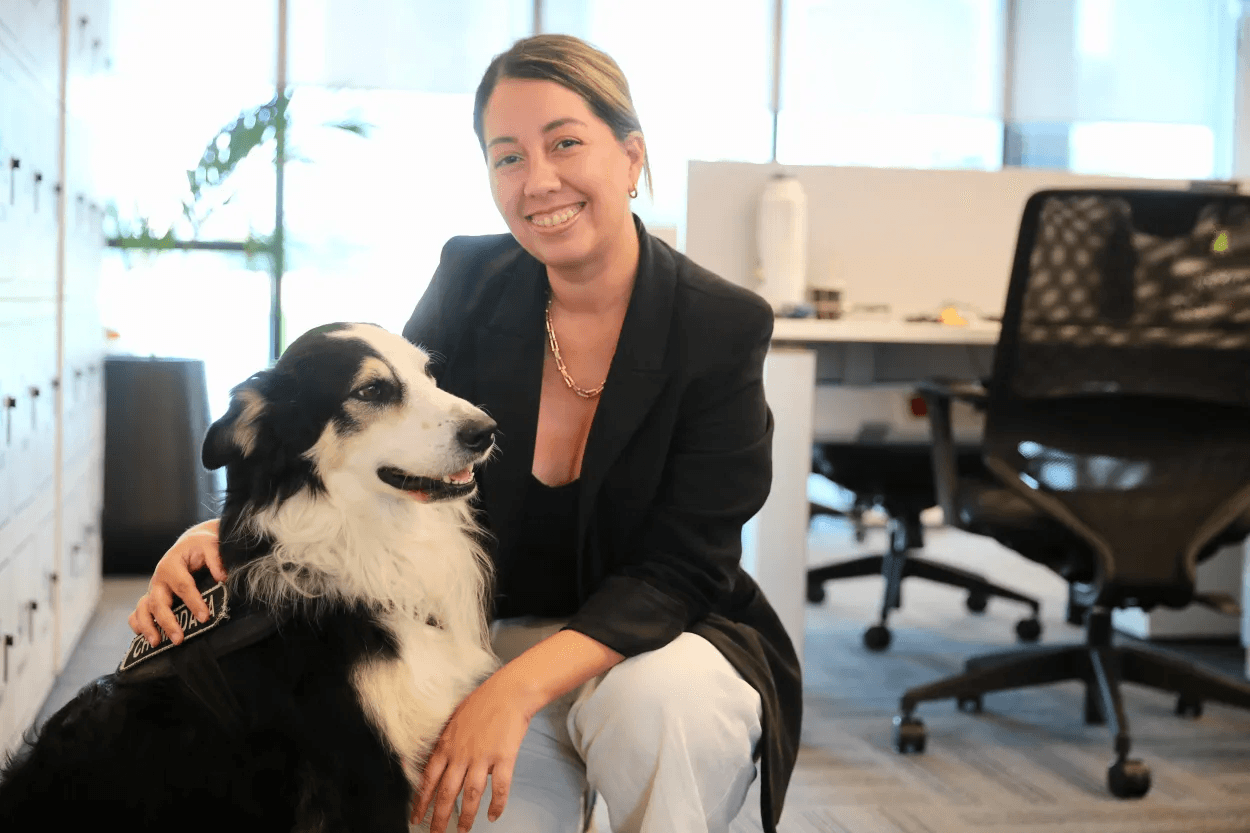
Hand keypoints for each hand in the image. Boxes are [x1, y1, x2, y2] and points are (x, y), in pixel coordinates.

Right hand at [127, 518, 226, 646]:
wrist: (189, 544)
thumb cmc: (200, 546)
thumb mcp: (210, 544)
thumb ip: (216, 559)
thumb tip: (222, 577)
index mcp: (171, 565)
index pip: (183, 586)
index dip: (194, 602)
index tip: (205, 617)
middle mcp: (159, 579)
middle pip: (158, 603)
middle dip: (168, 622)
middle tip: (179, 639)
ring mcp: (153, 590)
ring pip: (143, 609)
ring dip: (148, 627)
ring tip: (156, 643)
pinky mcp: (151, 597)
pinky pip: (137, 612)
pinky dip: (138, 624)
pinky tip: (145, 638)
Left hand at [411, 671, 536, 832]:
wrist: (510, 691)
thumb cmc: (483, 700)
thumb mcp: (454, 718)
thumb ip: (444, 740)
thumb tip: (434, 756)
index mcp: (446, 745)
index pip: (428, 779)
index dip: (421, 801)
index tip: (416, 817)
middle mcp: (461, 754)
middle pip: (446, 793)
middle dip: (439, 817)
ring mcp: (483, 757)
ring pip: (470, 795)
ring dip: (466, 817)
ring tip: (463, 831)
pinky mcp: (503, 758)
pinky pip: (500, 788)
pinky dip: (497, 805)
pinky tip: (493, 815)